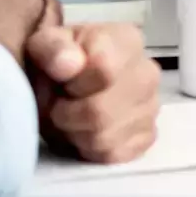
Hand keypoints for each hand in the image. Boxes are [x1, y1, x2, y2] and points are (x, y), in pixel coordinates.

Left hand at [26, 23, 159, 164]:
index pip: (104, 70)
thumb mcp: (44, 43)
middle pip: (100, 112)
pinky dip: (91, 149)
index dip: (73, 84)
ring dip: (75, 133)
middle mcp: (148, 73)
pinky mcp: (147, 136)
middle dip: (67, 114)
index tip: (62, 81)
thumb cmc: (58, 60)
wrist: (66, 82)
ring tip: (69, 116)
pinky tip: (85, 129)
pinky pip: (112, 155)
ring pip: (103, 138)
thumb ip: (53, 48)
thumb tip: (68, 65)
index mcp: (128, 41)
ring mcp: (151, 107)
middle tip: (58, 104)